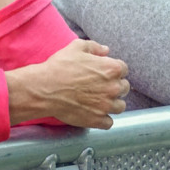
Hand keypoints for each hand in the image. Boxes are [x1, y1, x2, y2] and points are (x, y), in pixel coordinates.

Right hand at [6, 39, 129, 128]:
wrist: (45, 88)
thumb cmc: (60, 67)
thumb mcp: (76, 47)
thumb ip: (94, 47)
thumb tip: (105, 50)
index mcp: (112, 69)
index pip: (124, 69)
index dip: (114, 70)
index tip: (106, 73)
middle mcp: (113, 88)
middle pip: (124, 88)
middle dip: (115, 86)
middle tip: (102, 87)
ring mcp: (106, 105)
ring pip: (120, 106)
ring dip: (113, 104)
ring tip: (101, 101)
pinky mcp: (97, 120)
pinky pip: (109, 123)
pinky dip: (104, 120)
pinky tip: (95, 114)